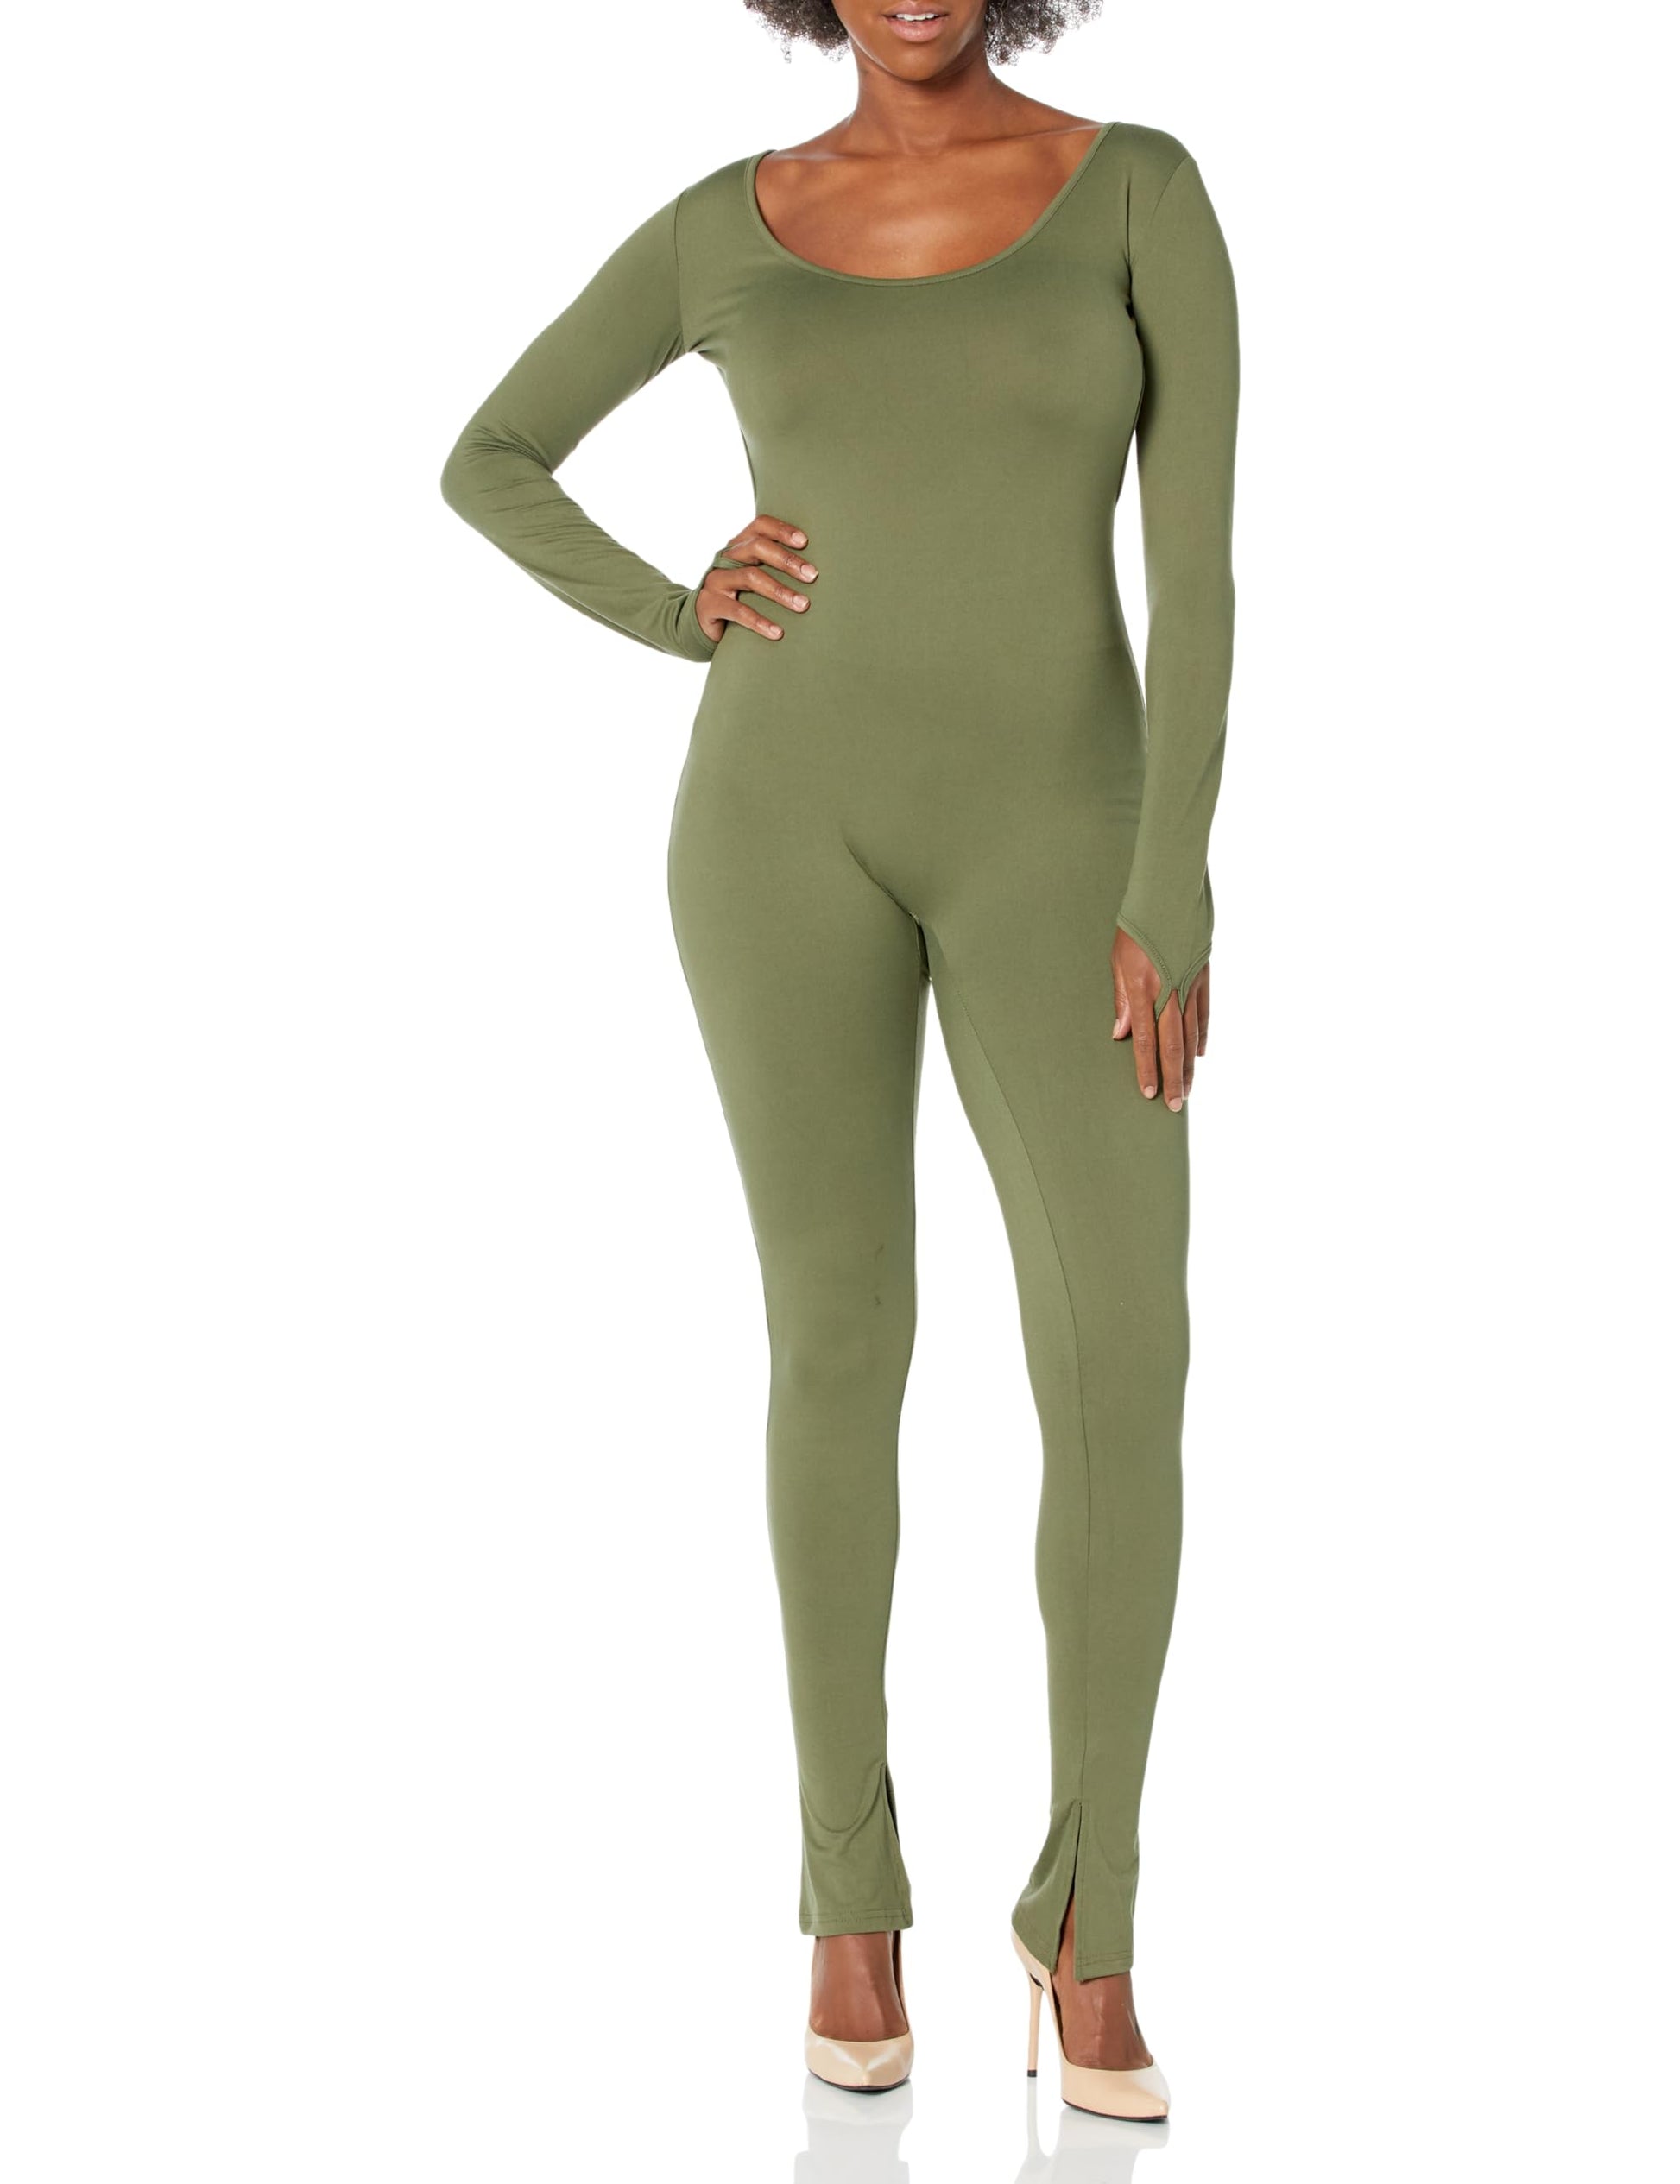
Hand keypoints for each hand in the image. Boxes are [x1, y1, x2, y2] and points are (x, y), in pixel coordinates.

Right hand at [695, 513, 816, 641]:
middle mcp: (726, 558)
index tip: (805, 542)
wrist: (700, 620)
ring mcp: (716, 580)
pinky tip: (778, 632)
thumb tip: (815, 570)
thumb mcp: (752, 576)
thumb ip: (772, 567)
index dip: (782, 530)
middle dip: (787, 561)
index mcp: (739, 545)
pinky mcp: (710, 604)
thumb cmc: (738, 595)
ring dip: (780, 591)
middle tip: (812, 576)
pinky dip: (760, 622)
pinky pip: (738, 612)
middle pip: (757, 547)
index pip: (760, 526)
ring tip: (803, 605)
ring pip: (751, 578)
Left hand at [1111, 931, 1209, 1110]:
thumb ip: (1121, 998)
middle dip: (1173, 1079)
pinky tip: (1200, 1054)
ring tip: (1187, 1089)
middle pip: (1173, 1046)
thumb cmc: (1137, 923)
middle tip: (1174, 1105)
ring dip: (1189, 1065)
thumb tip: (1120, 1034)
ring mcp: (1190, 984)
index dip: (1147, 1069)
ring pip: (1192, 1035)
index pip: (1146, 1040)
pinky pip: (1204, 1013)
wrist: (1170, 891)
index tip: (1147, 1093)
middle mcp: (1169, 991)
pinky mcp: (1204, 976)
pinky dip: (1202, 1036)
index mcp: (1143, 988)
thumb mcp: (1118, 958)